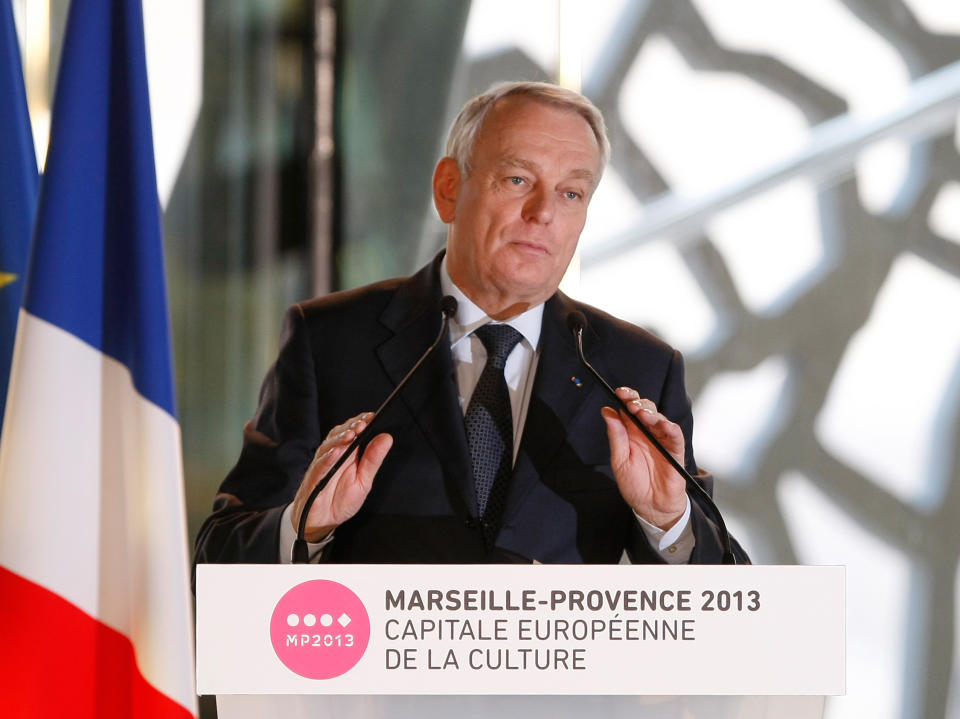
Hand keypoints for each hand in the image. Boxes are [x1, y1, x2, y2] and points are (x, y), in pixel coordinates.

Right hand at [290, 412, 392, 541]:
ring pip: (328, 447)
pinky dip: (327, 459)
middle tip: (363, 423)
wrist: (321, 522)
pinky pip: (319, 466)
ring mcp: (321, 466)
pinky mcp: (313, 479)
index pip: (353, 432)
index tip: (372, 416)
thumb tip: (386, 437)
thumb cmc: (341, 500)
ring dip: (340, 439)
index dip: (361, 422)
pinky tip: (336, 453)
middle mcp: (333, 456)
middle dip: (351, 427)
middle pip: (339, 435)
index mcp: (347, 454)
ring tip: (351, 434)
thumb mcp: (364, 480)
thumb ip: (373, 459)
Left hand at [601, 387, 687, 529]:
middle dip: (638, 402)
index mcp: (632, 433)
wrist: (651, 507)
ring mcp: (662, 440)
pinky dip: (670, 427)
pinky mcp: (676, 451)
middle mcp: (647, 433)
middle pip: (645, 409)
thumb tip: (607, 412)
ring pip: (660, 418)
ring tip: (642, 414)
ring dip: (651, 413)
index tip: (619, 393)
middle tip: (631, 403)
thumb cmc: (635, 485)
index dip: (626, 398)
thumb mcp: (619, 461)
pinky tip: (663, 424)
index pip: (629, 409)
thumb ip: (616, 436)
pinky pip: (676, 435)